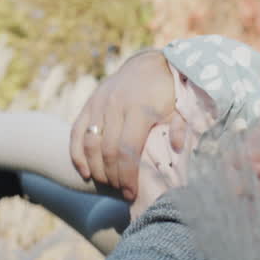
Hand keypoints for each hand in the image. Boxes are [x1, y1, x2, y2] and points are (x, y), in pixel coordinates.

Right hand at [70, 50, 176, 200]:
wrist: (150, 64)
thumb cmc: (169, 93)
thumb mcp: (182, 107)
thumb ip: (180, 127)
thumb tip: (177, 147)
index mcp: (140, 109)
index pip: (128, 151)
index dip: (127, 176)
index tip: (131, 194)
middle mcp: (115, 106)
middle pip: (108, 151)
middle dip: (113, 177)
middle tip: (121, 193)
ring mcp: (99, 104)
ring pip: (90, 144)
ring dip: (96, 169)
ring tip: (107, 185)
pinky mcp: (89, 103)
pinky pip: (77, 132)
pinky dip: (77, 154)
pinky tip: (85, 172)